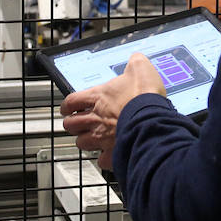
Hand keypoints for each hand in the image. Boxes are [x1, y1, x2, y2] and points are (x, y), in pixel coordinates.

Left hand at [60, 53, 165, 168]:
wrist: (152, 119)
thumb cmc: (144, 96)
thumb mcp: (141, 68)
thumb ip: (135, 63)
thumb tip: (137, 59)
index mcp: (97, 97)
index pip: (71, 102)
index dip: (68, 105)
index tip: (68, 108)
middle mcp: (95, 118)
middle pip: (71, 124)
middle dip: (73, 124)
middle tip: (78, 124)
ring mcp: (101, 138)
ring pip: (81, 143)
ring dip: (85, 141)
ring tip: (91, 139)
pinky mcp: (112, 153)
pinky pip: (101, 161)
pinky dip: (104, 159)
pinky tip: (109, 155)